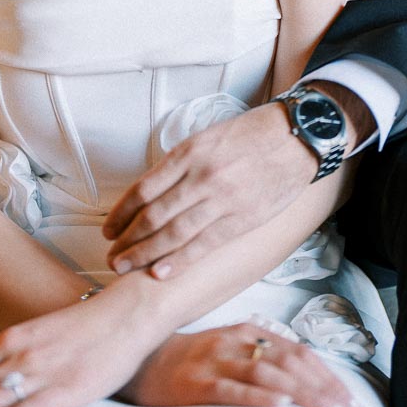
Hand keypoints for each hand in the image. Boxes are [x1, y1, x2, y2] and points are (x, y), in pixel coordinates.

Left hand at [102, 102, 318, 277]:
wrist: (297, 137)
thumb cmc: (252, 134)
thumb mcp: (208, 137)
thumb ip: (182, 163)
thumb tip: (154, 192)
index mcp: (189, 152)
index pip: (143, 189)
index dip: (121, 213)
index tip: (109, 228)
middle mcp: (201, 176)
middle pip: (153, 215)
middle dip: (127, 240)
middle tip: (112, 256)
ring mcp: (222, 199)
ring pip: (173, 233)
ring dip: (145, 253)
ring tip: (125, 267)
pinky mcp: (242, 219)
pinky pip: (204, 244)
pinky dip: (180, 260)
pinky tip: (161, 272)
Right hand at [120, 322, 356, 406]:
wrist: (140, 361)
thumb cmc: (190, 359)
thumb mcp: (228, 348)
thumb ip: (260, 354)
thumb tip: (303, 372)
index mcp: (246, 331)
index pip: (297, 352)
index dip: (327, 375)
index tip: (349, 400)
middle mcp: (235, 341)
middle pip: (289, 363)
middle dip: (324, 389)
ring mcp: (216, 360)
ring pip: (268, 375)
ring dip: (303, 395)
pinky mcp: (197, 383)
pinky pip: (232, 390)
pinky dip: (259, 398)